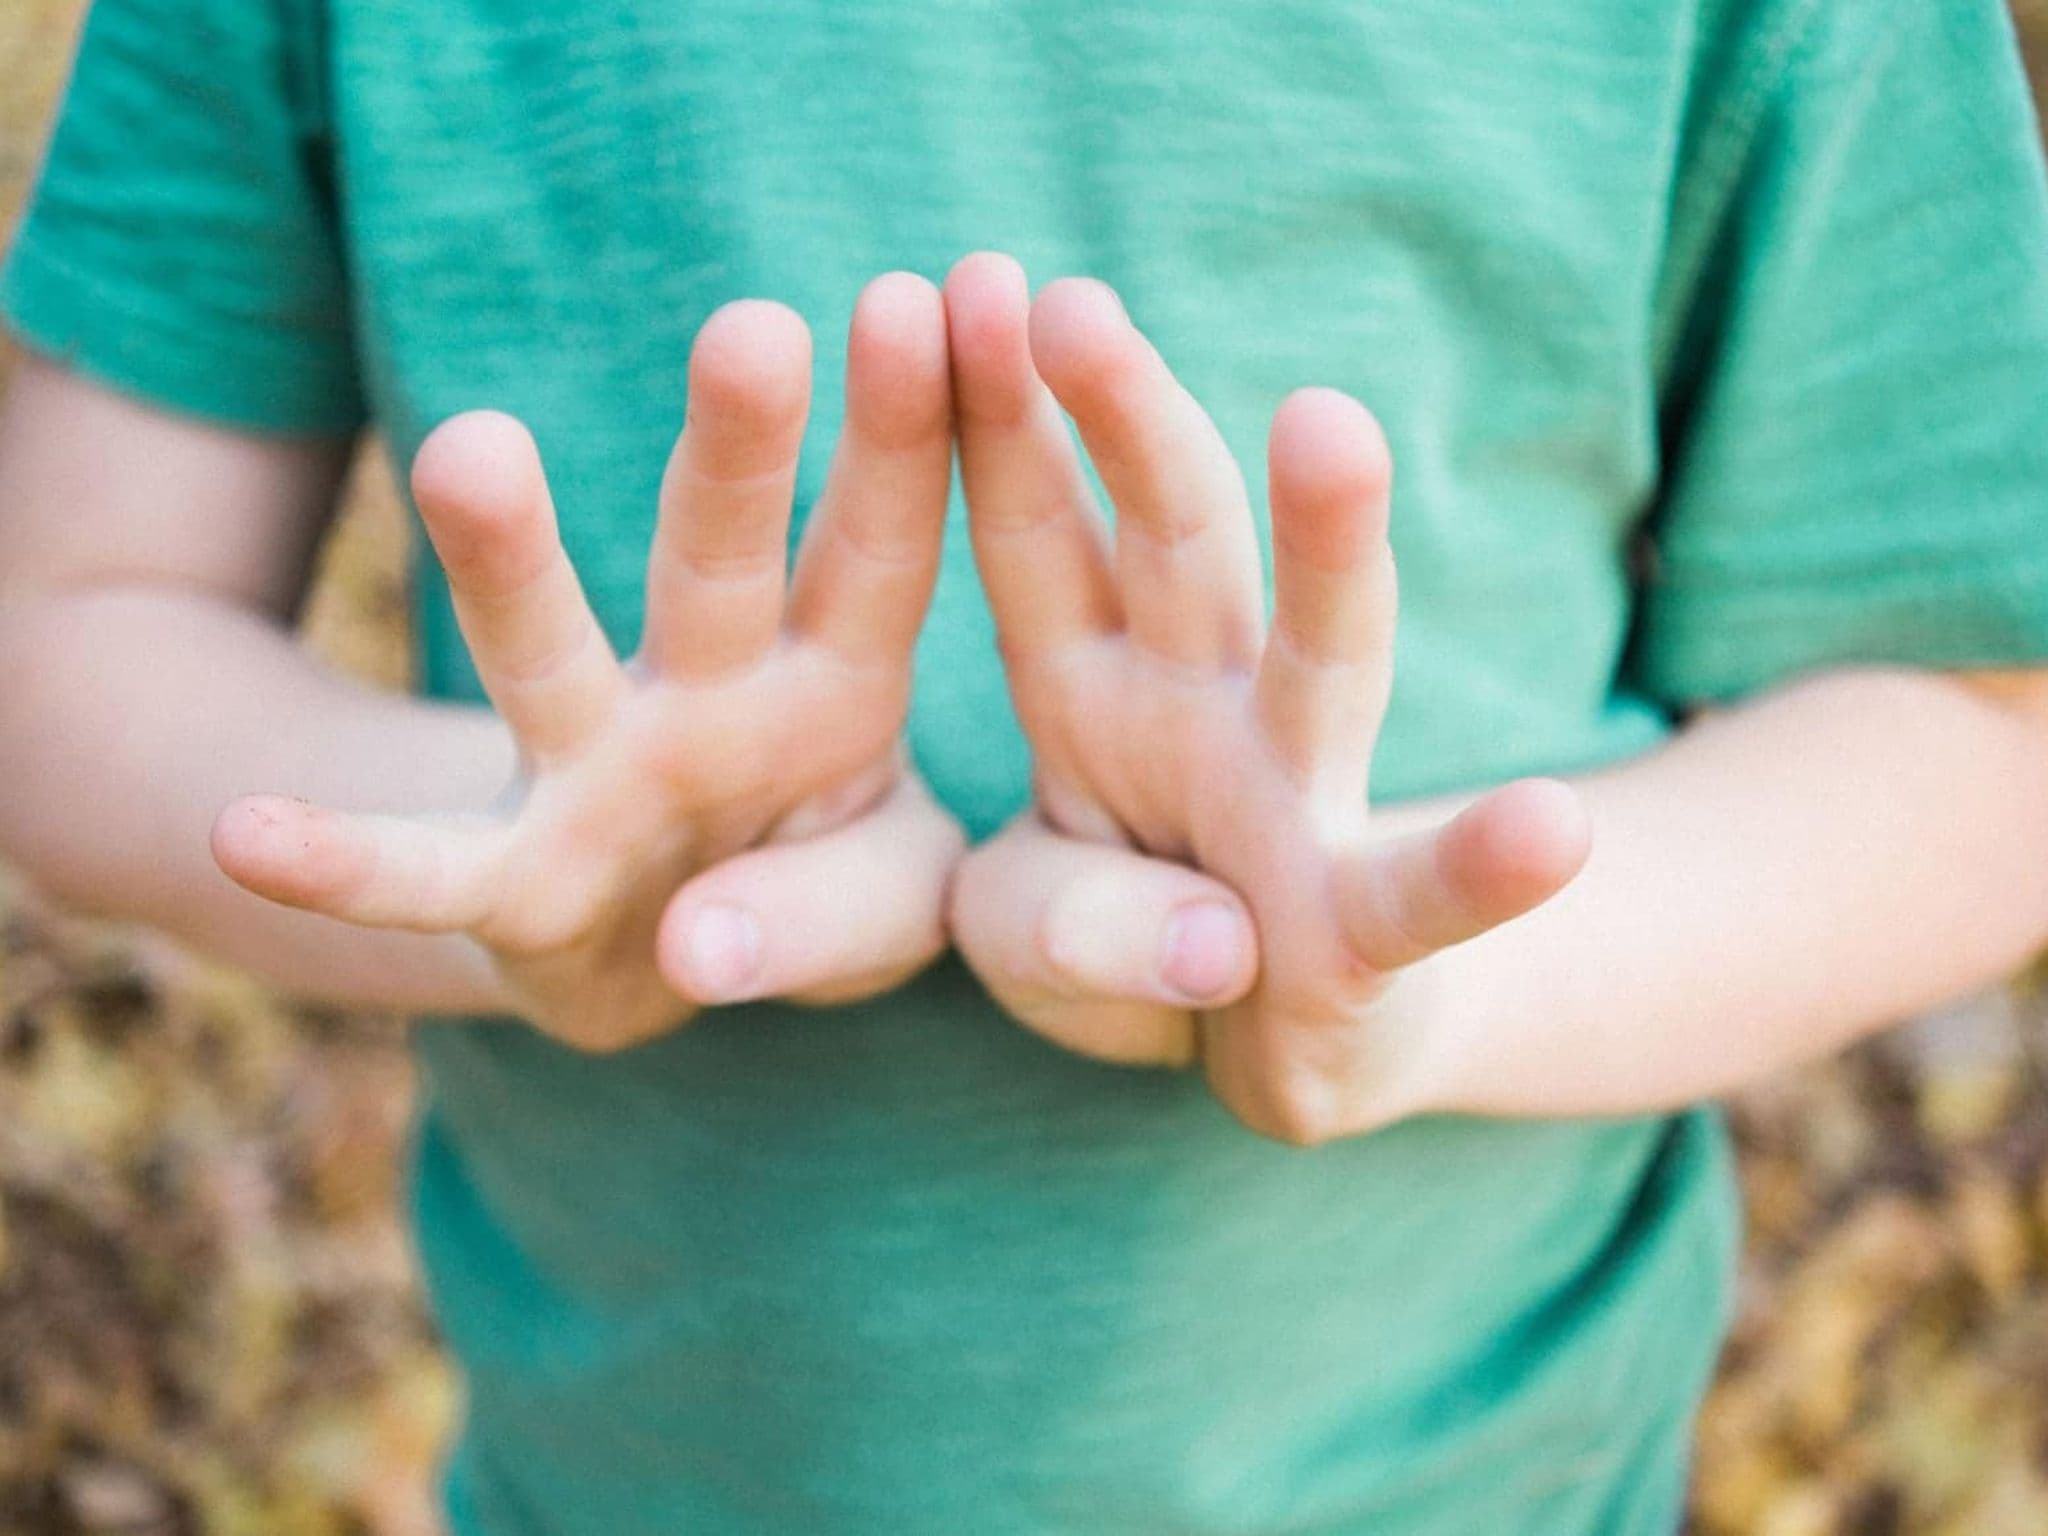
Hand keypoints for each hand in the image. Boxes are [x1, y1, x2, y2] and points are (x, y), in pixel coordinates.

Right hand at [210, 275, 964, 1050]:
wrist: (675, 961)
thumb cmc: (808, 884)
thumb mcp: (888, 897)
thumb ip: (867, 903)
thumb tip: (703, 945)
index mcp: (835, 683)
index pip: (880, 550)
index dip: (909, 440)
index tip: (927, 304)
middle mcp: (707, 702)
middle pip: (720, 560)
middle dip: (741, 452)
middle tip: (755, 326)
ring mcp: (594, 777)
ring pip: (547, 656)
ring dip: (512, 562)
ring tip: (471, 449)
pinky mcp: (509, 883)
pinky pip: (420, 873)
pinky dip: (340, 862)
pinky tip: (243, 832)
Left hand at [941, 254, 1590, 1142]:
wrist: (1283, 1048)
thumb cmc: (1134, 956)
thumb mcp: (1027, 935)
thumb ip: (1039, 922)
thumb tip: (1187, 938)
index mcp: (1089, 689)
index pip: (1035, 535)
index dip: (996, 420)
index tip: (957, 290)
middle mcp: (1203, 711)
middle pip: (1170, 544)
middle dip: (1124, 422)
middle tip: (1068, 302)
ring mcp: (1298, 803)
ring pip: (1320, 655)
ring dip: (1323, 544)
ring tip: (1326, 424)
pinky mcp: (1368, 929)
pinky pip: (1424, 893)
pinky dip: (1482, 864)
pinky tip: (1550, 828)